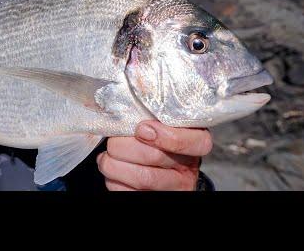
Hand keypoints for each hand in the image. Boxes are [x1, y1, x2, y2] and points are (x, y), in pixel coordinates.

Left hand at [97, 120, 211, 190]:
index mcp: (195, 142)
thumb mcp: (163, 120)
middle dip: (123, 146)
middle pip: (156, 157)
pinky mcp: (154, 197)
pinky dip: (113, 180)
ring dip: (113, 164)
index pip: (197, 142)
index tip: (141, 128)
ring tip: (107, 156)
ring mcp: (174, 187)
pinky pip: (129, 192)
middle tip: (112, 141)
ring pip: (142, 178)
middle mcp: (188, 167)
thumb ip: (153, 113)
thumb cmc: (157, 134)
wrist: (158, 163)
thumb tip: (125, 107)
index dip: (167, 136)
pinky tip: (111, 169)